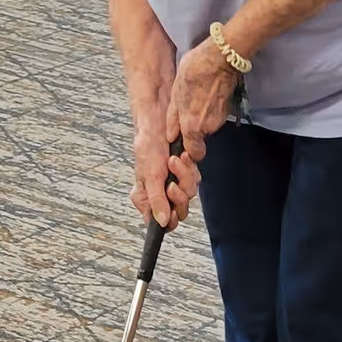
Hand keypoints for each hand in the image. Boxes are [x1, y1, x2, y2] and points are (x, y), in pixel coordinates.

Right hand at [131, 110, 200, 229]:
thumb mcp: (150, 175)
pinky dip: (190, 167)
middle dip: (179, 195)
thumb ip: (156, 200)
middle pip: (178, 209)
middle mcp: (160, 190)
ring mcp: (174, 180)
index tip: (171, 211)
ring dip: (184, 176)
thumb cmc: (149, 143)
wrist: (159, 118)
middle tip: (172, 184)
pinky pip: (195, 178)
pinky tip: (183, 156)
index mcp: (146, 196)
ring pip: (189, 193)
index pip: (159, 220)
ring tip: (174, 161)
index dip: (168, 218)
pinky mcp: (185, 170)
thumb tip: (161, 222)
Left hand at [166, 38, 241, 162]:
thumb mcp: (175, 95)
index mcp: (193, 127)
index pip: (195, 153)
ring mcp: (220, 118)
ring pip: (208, 125)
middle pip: (201, 137)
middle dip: (194, 128)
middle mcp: (209, 127)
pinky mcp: (228, 109)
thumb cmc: (195, 72)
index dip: (190, 151)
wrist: (220, 58)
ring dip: (202, 116)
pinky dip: (211, 108)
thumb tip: (172, 135)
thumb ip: (173, 119)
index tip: (185, 143)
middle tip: (188, 110)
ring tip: (196, 98)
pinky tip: (206, 93)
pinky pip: (216, 115)